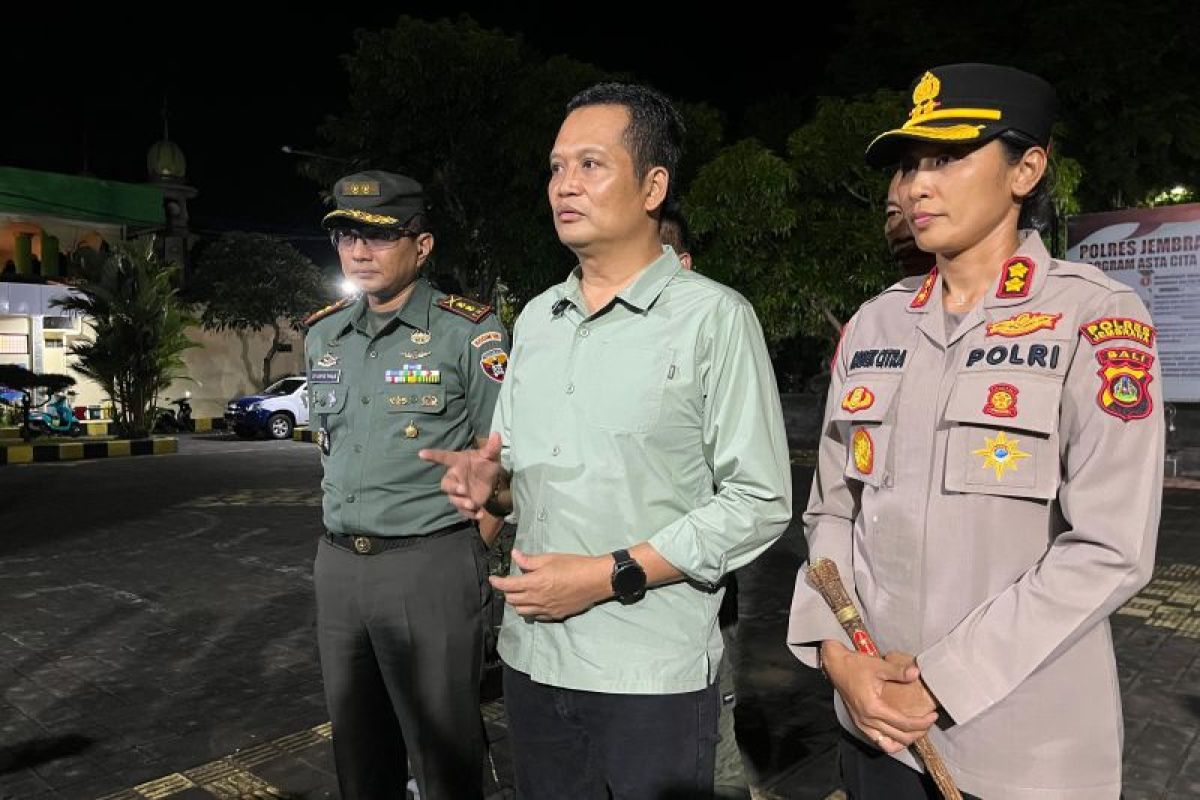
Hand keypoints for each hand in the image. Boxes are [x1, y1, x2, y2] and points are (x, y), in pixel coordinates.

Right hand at [419, 432, 502, 519]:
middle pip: (445, 484)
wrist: (492, 480)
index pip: (444, 457)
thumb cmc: (485, 464)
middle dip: (452, 488)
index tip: (421, 453)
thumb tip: (496, 434)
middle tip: (463, 489)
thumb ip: (492, 447)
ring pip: (453, 499)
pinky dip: (470, 514)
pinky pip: (463, 510)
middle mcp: (455, 477)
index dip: (433, 455)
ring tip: (472, 504)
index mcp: (458, 462)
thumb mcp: (490, 455)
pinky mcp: (465, 503)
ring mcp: (459, 492)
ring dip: (461, 502)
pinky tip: (480, 514)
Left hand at [490, 549, 611, 620]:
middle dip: (507, 592)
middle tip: (509, 583)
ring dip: (517, 602)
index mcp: (534, 583)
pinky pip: (535, 616)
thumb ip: (530, 560)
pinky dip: (530, 610)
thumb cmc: (574, 565)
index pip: (508, 585)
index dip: (497, 582)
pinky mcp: (555, 615)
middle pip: (512, 600)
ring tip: (520, 593)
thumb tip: (514, 555)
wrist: (595, 581)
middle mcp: (537, 599)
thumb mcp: (551, 558)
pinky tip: (534, 602)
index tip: (493, 578)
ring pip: (522, 611)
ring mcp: (545, 609)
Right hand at [821, 641, 937, 752]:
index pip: (903, 724)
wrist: (835, 666)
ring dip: (904, 741)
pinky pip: (878, 741)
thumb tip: (916, 672)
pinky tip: (899, 732)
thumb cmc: (855, 665)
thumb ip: (898, 671)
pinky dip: (891, 741)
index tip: (933, 716)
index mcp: (873, 708)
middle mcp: (867, 720)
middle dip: (918, 733)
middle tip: (928, 723)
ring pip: (888, 745)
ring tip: (916, 730)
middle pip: (899, 737)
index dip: (922, 723)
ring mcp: (862, 724)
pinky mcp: (859, 724)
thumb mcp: (878, 665)